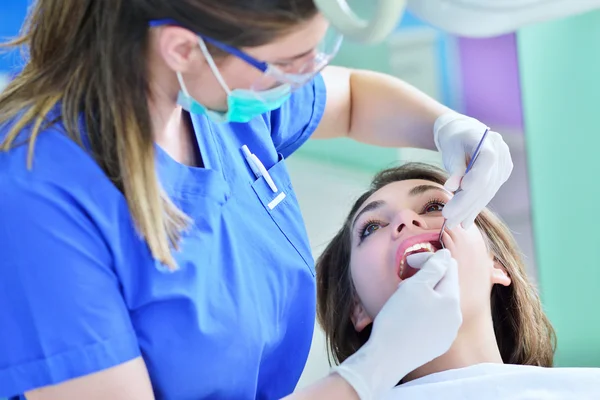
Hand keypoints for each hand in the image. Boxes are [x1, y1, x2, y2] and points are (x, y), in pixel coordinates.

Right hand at [332, 249, 461, 399]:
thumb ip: (433, 267)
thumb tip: (446, 255)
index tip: (409, 263)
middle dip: (426, 279)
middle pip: (444, 285)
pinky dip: (423, 313)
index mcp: (452, 300)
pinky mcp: (438, 345)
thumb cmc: (398, 319)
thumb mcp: (414, 286)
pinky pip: (434, 321)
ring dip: (424, 296)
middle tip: (403, 283)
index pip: (448, 267)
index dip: (428, 260)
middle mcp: (455, 317)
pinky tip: (407, 319)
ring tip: (404, 301)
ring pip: (439, 303)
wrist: (387, 357)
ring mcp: (448, 333)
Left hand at [433, 112, 512, 228]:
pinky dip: (474, 208)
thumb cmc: (456, 140)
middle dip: (466, 203)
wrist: (466, 134)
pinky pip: (486, 195)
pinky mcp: (501, 177)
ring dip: (469, 210)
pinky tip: (464, 221)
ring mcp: (503, 167)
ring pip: (486, 192)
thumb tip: (452, 187)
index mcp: (489, 142)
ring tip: (453, 224)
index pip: (487, 161)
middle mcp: (501, 154)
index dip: (476, 176)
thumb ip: (455, 167)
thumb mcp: (452, 149)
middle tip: (448, 219)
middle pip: (485, 182)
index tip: (462, 190)